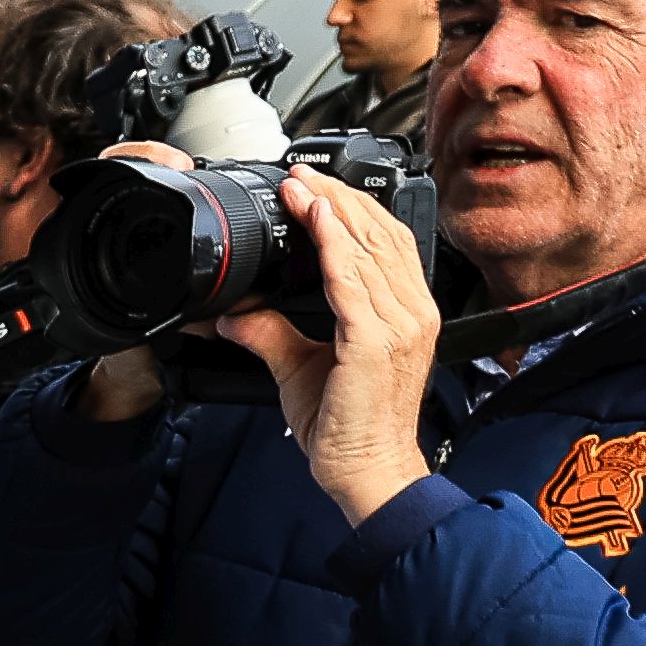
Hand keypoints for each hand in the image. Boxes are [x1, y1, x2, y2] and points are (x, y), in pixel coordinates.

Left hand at [211, 162, 444, 521]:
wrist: (367, 471)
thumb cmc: (349, 426)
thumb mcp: (302, 368)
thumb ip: (272, 336)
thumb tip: (234, 316)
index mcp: (405, 314)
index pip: (385, 244)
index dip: (352, 210)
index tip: (314, 188)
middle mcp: (411, 313)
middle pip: (380, 235)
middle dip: (340, 198)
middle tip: (302, 174)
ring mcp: (401, 325)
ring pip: (370, 249)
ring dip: (333, 212)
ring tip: (302, 187)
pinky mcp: (378, 342)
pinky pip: (355, 282)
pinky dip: (335, 248)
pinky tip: (316, 223)